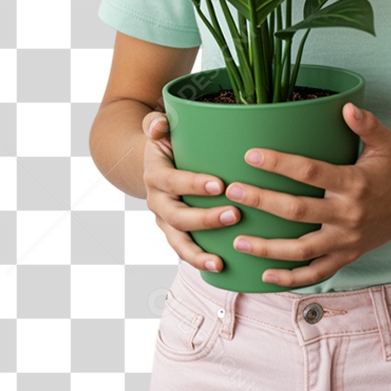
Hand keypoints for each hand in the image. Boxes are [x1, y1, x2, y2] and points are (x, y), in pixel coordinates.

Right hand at [141, 110, 242, 274]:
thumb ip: (157, 123)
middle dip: (205, 219)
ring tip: (221, 260)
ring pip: (178, 242)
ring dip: (198, 253)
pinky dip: (199, 261)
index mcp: (155, 174)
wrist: (156, 164)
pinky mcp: (175, 233)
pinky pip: (184, 251)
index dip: (193, 184)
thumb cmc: (168, 142)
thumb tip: (160, 125)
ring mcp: (165, 221)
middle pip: (177, 216)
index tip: (220, 185)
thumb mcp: (160, 128)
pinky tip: (220, 267)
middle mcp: (157, 201)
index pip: (172, 181)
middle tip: (235, 214)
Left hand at [223, 103, 390, 287]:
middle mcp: (348, 214)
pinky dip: (290, 278)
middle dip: (263, 201)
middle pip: (298, 211)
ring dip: (267, 248)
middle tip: (233, 192)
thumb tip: (346, 107)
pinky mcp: (346, 256)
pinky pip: (316, 273)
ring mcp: (346, 240)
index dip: (279, 163)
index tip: (252, 155)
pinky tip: (265, 275)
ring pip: (301, 250)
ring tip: (238, 240)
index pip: (311, 172)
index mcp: (354, 183)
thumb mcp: (385, 142)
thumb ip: (367, 124)